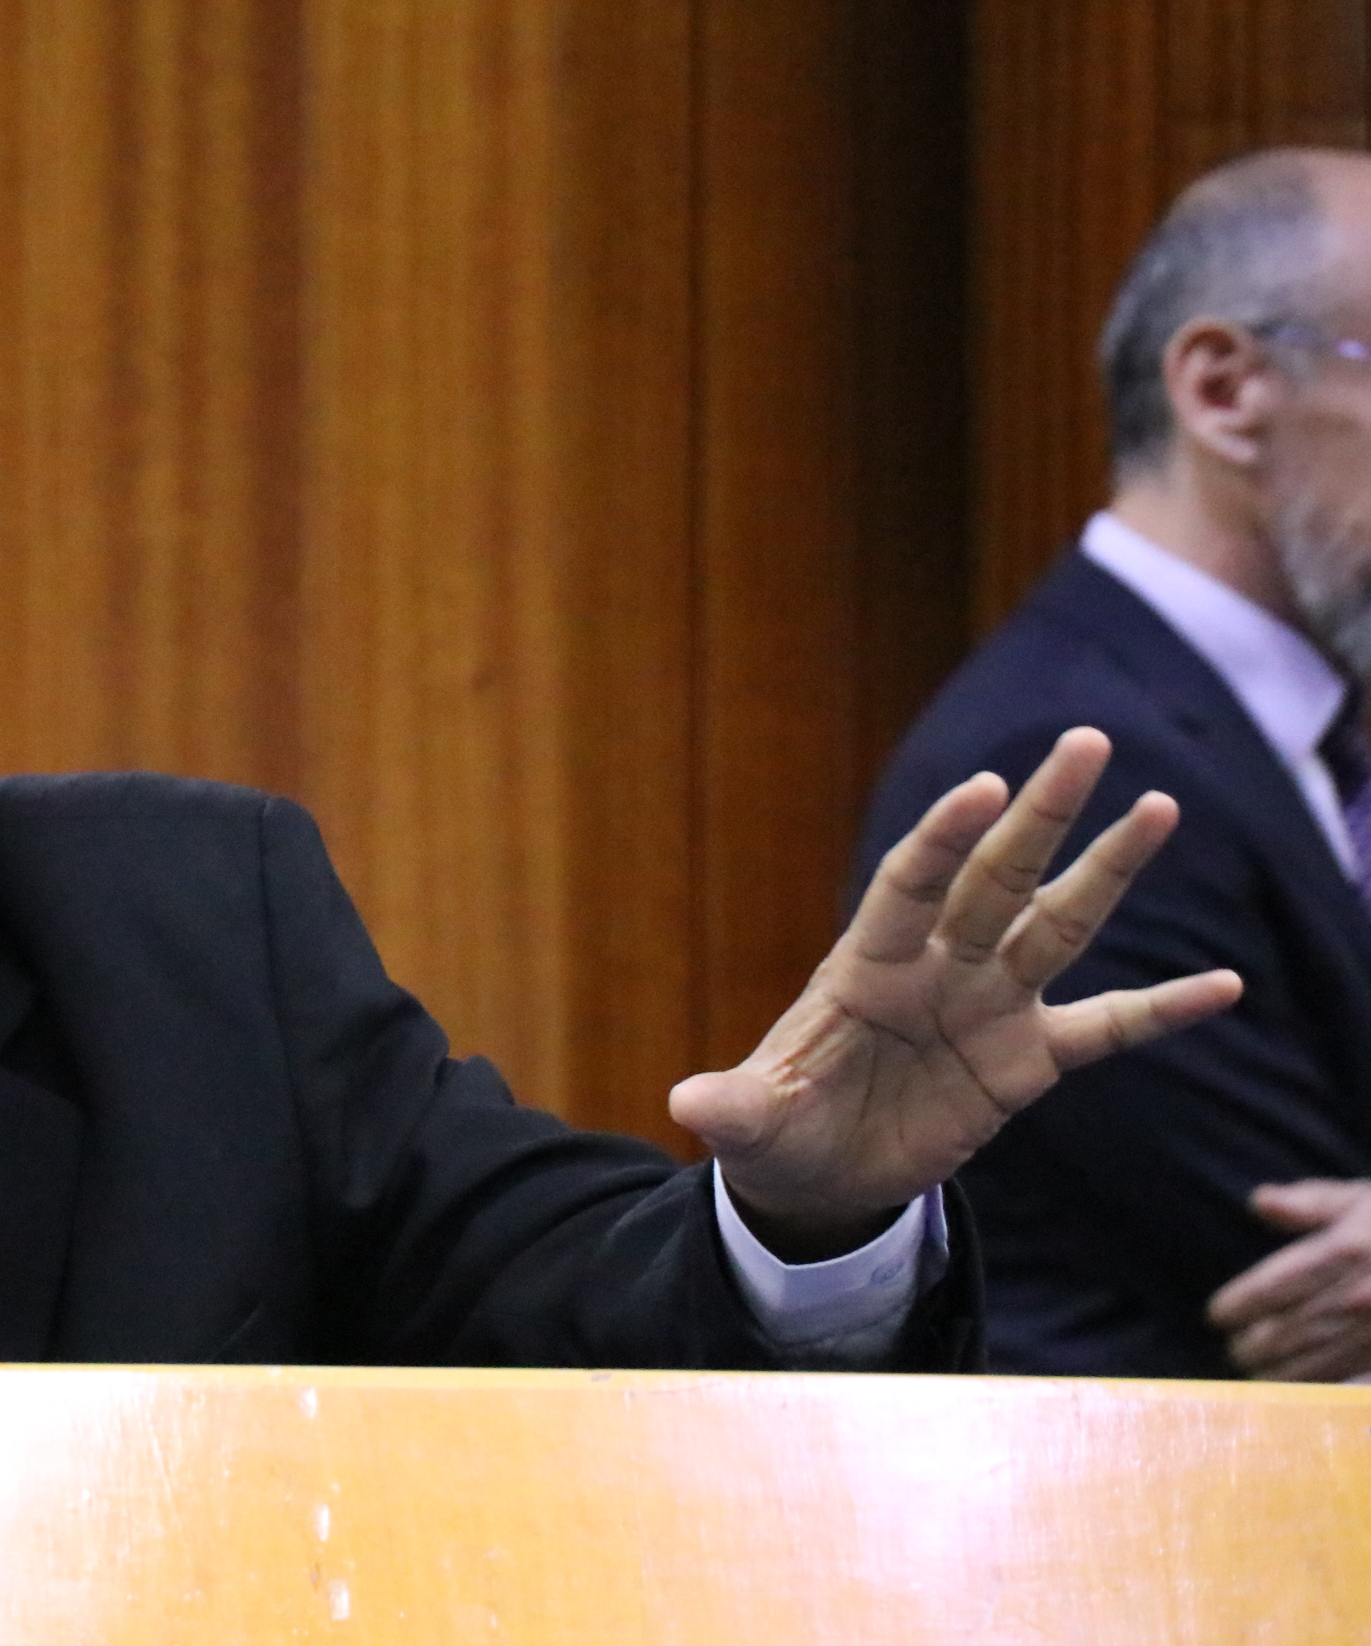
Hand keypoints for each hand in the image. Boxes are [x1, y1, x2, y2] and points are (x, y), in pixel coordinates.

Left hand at [669, 727, 1241, 1257]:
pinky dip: (1163, 1010)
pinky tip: (1226, 984)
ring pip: (1057, 924)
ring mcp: (989, 1005)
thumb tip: (689, 1104)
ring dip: (1108, 869)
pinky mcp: (1029, 1058)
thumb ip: (736, 1106)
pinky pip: (1107, 1027)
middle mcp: (937, 967)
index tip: (983, 787)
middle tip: (1087, 742)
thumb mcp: (752, 1124)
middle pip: (996, 876)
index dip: (943, 838)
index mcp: (867, 966)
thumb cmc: (782, 1130)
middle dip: (1039, 814)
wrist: (824, 1173)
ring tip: (1160, 806)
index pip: (910, 885)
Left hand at [1208, 1180, 1370, 1380]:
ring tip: (1260, 1380)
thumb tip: (1260, 1201)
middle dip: (1254, 1346)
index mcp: (1347, 1250)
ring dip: (1281, 1377)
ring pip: (1318, 1365)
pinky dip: (1329, 1395)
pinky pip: (1356, 1385)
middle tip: (1236, 1353)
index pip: (1272, 1285)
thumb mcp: (1365, 1199)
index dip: (1238, 1304)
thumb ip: (1313, 1202)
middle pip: (1289, 1332)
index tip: (1218, 1315)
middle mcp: (1360, 1296)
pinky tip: (1308, 1403)